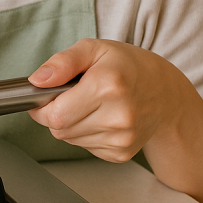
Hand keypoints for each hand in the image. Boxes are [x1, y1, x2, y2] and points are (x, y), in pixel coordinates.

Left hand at [27, 38, 188, 162]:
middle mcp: (117, 116)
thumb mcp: (94, 49)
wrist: (165, 93)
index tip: (43, 97)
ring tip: (89, 104)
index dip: (41, 107)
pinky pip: (85, 147)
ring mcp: (122, 138)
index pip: (55, 114)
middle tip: (70, 96)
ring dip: (71, 124)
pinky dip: (85, 133)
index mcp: (107, 85)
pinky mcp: (122, 153)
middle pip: (60, 129)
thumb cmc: (128, 66)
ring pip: (70, 140)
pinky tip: (100, 117)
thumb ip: (62, 62)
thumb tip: (37, 81)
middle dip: (56, 114)